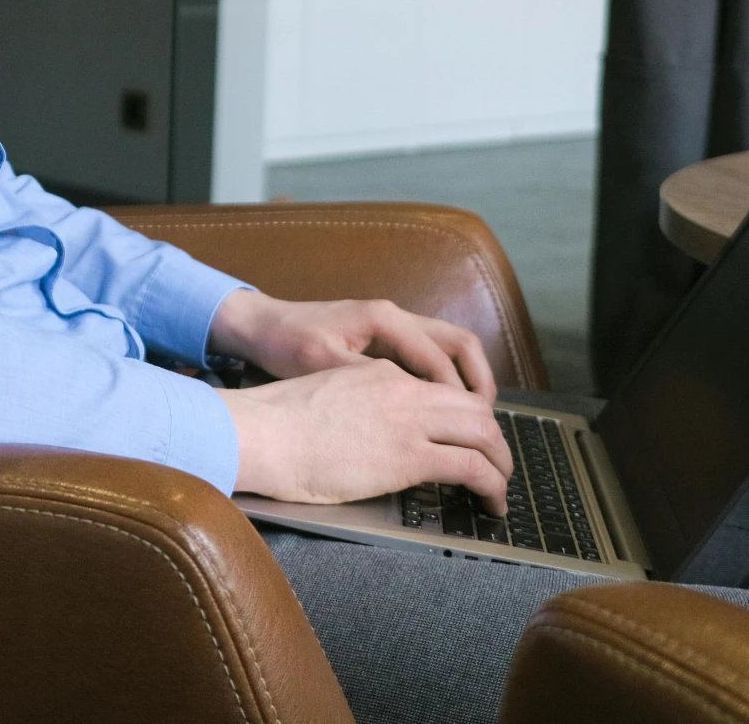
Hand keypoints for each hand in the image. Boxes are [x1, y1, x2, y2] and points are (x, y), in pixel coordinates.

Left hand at [208, 289, 497, 397]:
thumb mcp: (322, 364)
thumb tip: (408, 404)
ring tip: (475, 423)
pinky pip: (431, 359)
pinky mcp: (387, 342)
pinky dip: (446, 383)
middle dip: (479, 384)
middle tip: (487, 425)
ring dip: (467, 383)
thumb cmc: (287, 343)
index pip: (439, 357)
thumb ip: (366, 380)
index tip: (470, 430)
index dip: (457, 396)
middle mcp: (397, 317)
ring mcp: (394, 327)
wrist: (261, 326)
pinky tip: (443, 414)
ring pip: (450, 350)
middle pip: (459, 345)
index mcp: (384, 319)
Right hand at [219, 360, 511, 511]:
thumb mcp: (326, 397)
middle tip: (496, 466)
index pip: (442, 390)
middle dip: (493, 438)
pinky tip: (492, 504)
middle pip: (474, 407)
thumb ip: (356, 405)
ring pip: (484, 434)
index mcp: (382, 374)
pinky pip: (472, 468)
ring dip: (501, 463)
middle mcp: (404, 390)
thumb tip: (366, 434)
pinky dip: (493, 486)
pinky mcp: (409, 456)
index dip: (465, 418)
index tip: (468, 441)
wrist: (261, 432)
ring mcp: (409, 421)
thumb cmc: (277, 424)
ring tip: (501, 489)